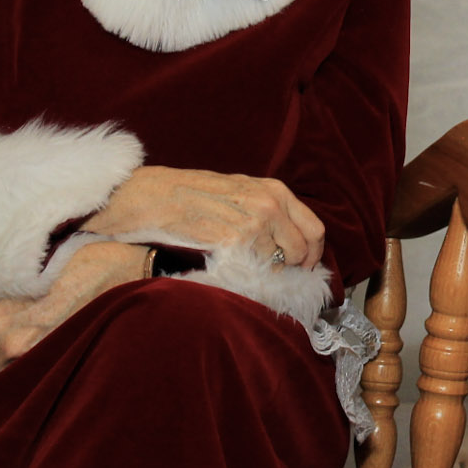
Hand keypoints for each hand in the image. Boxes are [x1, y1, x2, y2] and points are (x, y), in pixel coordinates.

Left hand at [0, 239, 147, 378]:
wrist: (128, 273)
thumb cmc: (85, 262)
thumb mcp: (35, 274)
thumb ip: (12, 300)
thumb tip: (5, 312)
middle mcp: (12, 345)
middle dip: (2, 357)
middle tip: (23, 338)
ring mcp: (38, 360)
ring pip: (15, 378)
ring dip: (23, 366)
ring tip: (42, 346)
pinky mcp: (64, 366)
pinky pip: (40, 378)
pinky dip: (45, 369)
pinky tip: (58, 353)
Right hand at [80, 166, 325, 269]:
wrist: (152, 196)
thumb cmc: (192, 194)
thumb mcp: (239, 191)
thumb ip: (266, 210)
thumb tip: (290, 241)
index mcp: (274, 190)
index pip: (315, 229)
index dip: (313, 254)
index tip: (303, 267)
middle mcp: (268, 204)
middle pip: (303, 251)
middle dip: (294, 269)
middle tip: (276, 277)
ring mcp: (252, 222)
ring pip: (280, 264)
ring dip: (268, 274)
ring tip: (247, 271)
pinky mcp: (232, 240)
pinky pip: (255, 270)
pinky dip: (249, 277)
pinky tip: (233, 271)